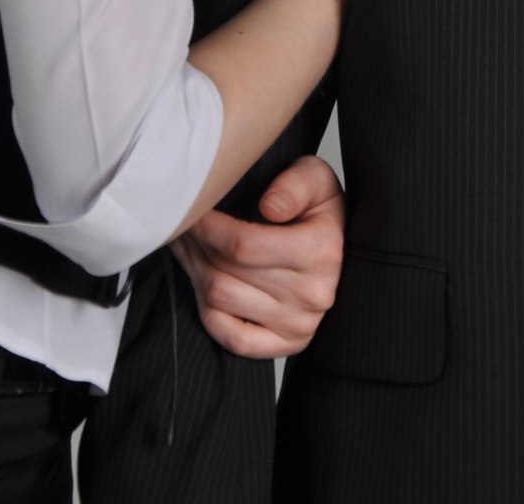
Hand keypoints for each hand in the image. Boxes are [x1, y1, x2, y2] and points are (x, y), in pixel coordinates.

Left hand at [171, 155, 344, 357]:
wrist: (341, 249)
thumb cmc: (321, 211)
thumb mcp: (316, 179)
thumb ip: (295, 184)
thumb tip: (270, 207)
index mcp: (319, 252)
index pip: (244, 245)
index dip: (208, 228)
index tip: (193, 211)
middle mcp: (311, 294)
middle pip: (226, 272)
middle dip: (195, 245)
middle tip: (182, 223)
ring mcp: (298, 325)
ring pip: (221, 302)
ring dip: (194, 271)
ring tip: (188, 246)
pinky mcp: (287, 344)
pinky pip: (233, 338)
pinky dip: (208, 311)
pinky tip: (202, 283)